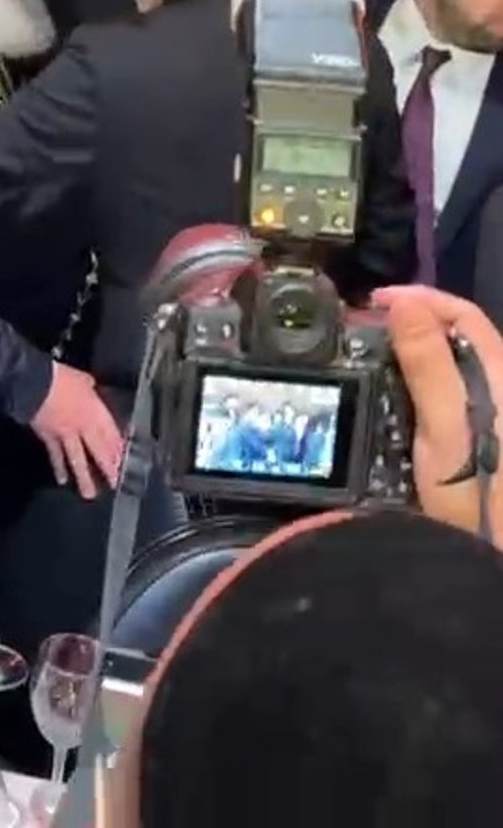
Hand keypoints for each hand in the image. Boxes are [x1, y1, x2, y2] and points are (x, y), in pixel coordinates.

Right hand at [31, 361, 123, 498]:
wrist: (35, 383)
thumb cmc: (60, 377)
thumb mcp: (82, 378)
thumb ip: (88, 387)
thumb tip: (90, 388)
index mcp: (94, 411)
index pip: (110, 433)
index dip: (117, 447)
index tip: (123, 461)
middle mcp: (83, 427)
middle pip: (99, 450)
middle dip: (108, 468)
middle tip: (115, 482)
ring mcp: (66, 435)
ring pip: (78, 459)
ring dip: (84, 478)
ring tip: (89, 494)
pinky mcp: (49, 438)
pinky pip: (56, 456)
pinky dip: (59, 467)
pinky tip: (62, 480)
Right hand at [377, 285, 502, 546]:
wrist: (498, 555)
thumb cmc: (476, 489)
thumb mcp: (444, 425)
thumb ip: (428, 362)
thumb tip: (406, 302)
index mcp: (500, 373)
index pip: (462, 314)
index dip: (419, 298)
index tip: (373, 303)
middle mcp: (502, 387)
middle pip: (461, 337)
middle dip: (414, 322)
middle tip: (366, 330)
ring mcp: (495, 416)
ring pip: (457, 366)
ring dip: (418, 352)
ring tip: (374, 357)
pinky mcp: (486, 441)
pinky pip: (453, 395)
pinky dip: (423, 384)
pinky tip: (398, 399)